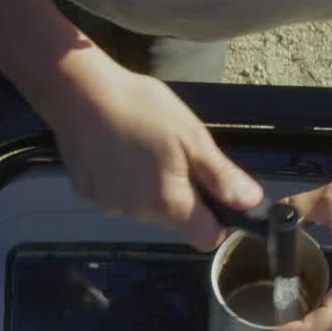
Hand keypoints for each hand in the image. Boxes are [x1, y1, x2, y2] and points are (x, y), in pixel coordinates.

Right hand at [42, 61, 262, 249]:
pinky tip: (118, 150)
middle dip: (182, 195)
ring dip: (151, 188)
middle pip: (176, 221)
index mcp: (169, 204)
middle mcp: (138, 215)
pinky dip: (123, 181)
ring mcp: (110, 207)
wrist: (79, 91)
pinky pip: (117, 197)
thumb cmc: (141, 108)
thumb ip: (222, 177)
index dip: (217, 219)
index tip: (213, 192)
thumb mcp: (193, 137)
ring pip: (146, 209)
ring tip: (143, 147)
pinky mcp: (88, 194)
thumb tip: (252, 203)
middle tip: (174, 154)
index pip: (207, 238)